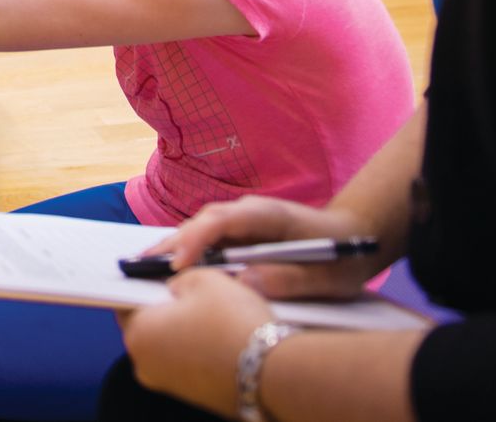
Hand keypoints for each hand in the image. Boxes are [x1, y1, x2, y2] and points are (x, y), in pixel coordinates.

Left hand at [117, 268, 272, 415]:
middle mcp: (145, 365)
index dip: (142, 282)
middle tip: (188, 287)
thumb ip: (179, 278)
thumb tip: (174, 287)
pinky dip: (198, 346)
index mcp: (137, 334)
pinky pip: (188, 361)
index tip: (156, 273)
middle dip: (164, 305)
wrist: (275, 373)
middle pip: (148, 323)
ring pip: (169, 343)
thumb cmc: (234, 322)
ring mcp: (169, 384)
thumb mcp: (203, 278)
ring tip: (209, 309)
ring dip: (183, 326)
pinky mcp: (194, 395)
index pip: (124, 300)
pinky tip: (220, 332)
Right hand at [144, 195, 384, 298]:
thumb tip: (245, 283)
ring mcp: (243, 220)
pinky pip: (207, 239)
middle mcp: (250, 211)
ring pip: (199, 229)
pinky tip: (166, 267)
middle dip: (171, 244)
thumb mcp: (327, 276)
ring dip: (172, 246)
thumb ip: (290, 280)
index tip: (178, 266)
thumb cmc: (344, 258)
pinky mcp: (241, 233)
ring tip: (141, 267)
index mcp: (269, 215)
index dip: (196, 241)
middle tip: (139, 266)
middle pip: (202, 223)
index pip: (223, 221)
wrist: (355, 236)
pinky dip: (185, 250)